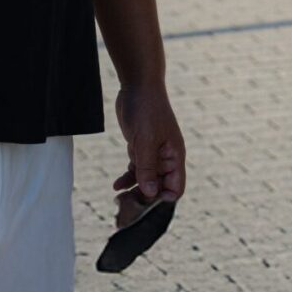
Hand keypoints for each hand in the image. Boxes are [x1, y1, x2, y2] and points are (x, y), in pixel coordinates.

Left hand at [114, 81, 185, 206]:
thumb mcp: (145, 141)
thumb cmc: (147, 109)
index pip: (176, 187)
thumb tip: (151, 194)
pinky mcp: (141, 148)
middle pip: (160, 187)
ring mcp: (154, 153)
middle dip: (146, 198)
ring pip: (147, 180)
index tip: (145, 205)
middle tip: (127, 206)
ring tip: (120, 199)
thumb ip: (148, 168)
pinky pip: (137, 170)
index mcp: (174, 156)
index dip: (163, 199)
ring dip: (135, 190)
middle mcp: (166, 157)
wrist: (138, 86)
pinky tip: (116, 185)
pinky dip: (127, 178)